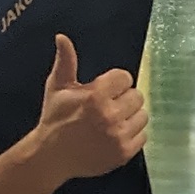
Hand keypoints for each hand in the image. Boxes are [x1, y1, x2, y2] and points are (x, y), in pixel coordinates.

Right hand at [27, 35, 148, 180]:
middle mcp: (110, 116)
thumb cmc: (55, 119)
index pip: (125, 78)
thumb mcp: (57, 87)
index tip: (104, 90)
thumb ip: (66, 61)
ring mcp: (118, 136)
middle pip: (137, 96)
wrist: (51, 156)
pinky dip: (133, 134)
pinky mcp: (123, 153)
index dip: (115, 82)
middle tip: (109, 106)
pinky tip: (117, 134)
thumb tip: (62, 37)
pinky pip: (143, 136)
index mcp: (96, 96)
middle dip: (124, 98)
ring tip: (114, 120)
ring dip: (131, 116)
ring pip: (143, 116)